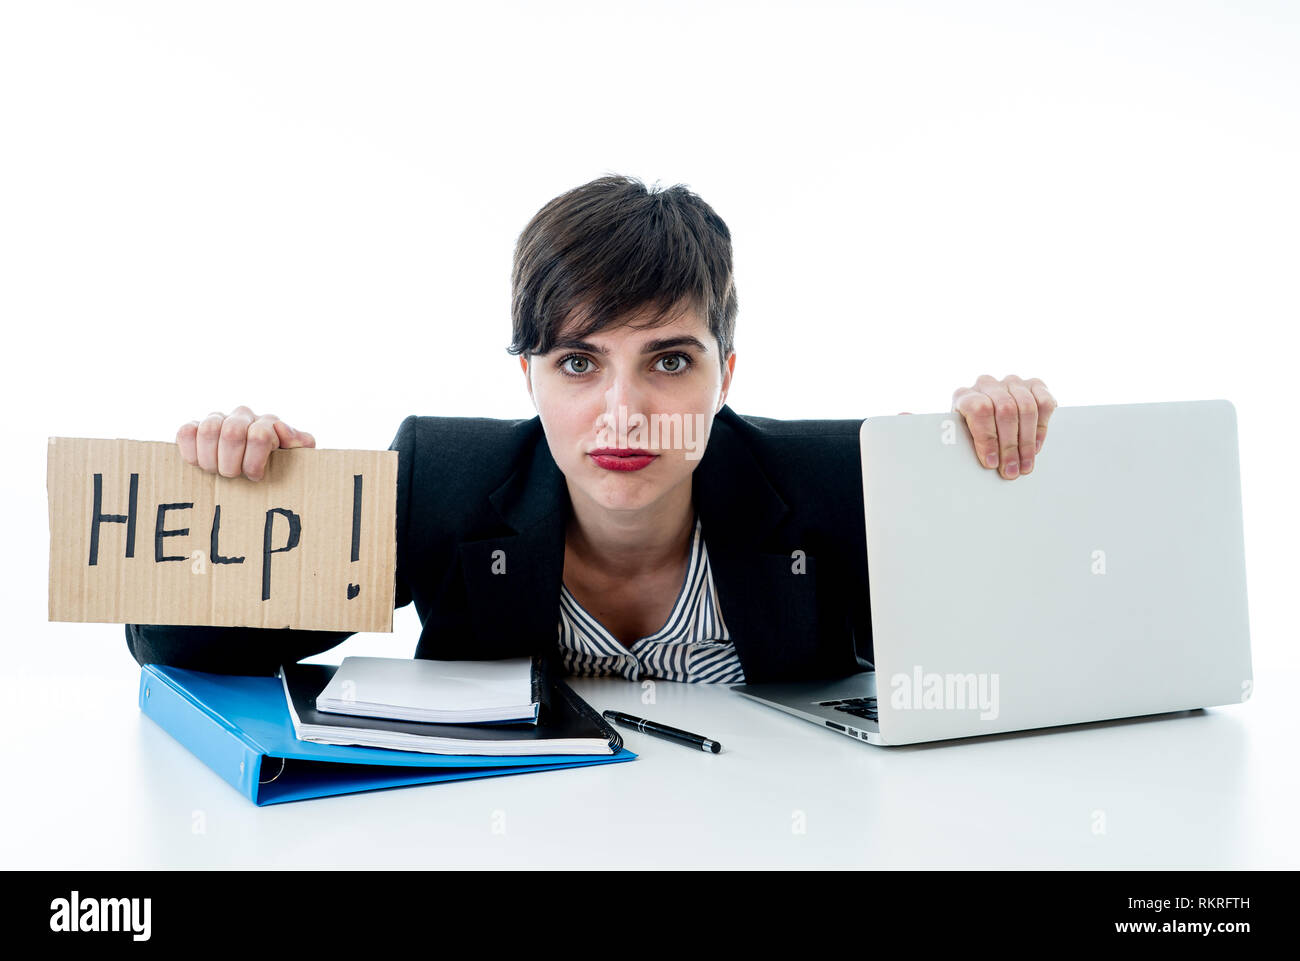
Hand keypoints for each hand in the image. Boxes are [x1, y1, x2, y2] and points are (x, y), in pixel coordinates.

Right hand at [176, 406, 315, 481]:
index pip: (259, 435)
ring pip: (209, 430)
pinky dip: (190, 450)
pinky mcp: (196, 427)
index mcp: (268, 423)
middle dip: (231, 462)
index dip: (254, 461)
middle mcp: (244, 416)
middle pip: (232, 433)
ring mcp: (219, 419)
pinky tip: (199, 463)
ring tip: (216, 472)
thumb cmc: (279, 465)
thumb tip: (280, 429)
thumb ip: (300, 443)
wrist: (259, 466)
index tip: (255, 476)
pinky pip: (186, 432)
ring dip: (211, 459)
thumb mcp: (298, 458)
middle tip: (232, 476)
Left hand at [951, 375, 1056, 478]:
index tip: (991, 462)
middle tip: (1011, 470)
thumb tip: (987, 463)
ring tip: (1024, 464)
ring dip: (1027, 442)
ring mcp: (1011, 383)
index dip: (987, 438)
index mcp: (965, 395)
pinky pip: (1044, 403)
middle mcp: (988, 384)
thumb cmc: (969, 430)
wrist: (982, 414)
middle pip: (1006, 411)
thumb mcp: (962, 437)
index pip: (980, 410)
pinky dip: (1042, 428)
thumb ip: (968, 445)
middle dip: (1010, 446)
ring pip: (1027, 408)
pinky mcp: (1033, 385)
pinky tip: (1036, 446)